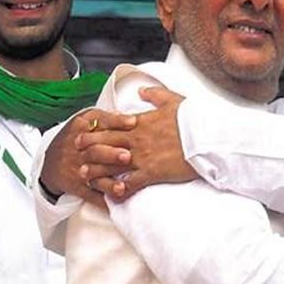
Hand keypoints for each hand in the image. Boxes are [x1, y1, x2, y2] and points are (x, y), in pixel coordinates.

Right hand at [38, 109, 135, 208]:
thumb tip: (131, 118)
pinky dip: (101, 201)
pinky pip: (89, 194)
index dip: (116, 122)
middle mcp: (77, 148)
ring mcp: (76, 168)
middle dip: (111, 154)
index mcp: (80, 127)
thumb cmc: (73, 138)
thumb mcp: (83, 121)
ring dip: (108, 181)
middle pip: (95, 151)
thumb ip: (105, 118)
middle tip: (128, 156)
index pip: (99, 122)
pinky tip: (114, 202)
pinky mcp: (76, 186)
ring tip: (121, 186)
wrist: (49, 163)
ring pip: (93, 175)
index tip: (134, 123)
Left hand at [77, 86, 197, 200]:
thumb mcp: (174, 100)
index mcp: (141, 121)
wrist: (208, 139)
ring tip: (84, 174)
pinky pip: (130, 183)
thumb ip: (155, 94)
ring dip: (96, 169)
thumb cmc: (193, 120)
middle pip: (106, 142)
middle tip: (75, 150)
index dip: (98, 125)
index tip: (87, 127)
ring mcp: (142, 156)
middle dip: (89, 145)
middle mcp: (137, 139)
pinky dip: (119, 189)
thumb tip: (142, 89)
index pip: (113, 122)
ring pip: (112, 163)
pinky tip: (110, 195)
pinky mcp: (151, 173)